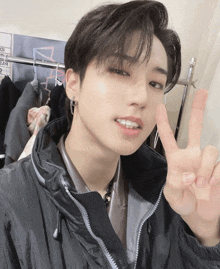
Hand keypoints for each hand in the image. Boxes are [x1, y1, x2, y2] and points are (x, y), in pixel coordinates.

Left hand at [156, 89, 219, 245]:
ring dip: (206, 167)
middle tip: (202, 92)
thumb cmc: (183, 203)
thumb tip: (187, 174)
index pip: (169, 137)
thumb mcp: (172, 196)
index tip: (160, 107)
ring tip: (200, 184)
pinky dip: (215, 174)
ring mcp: (207, 161)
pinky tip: (211, 184)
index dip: (163, 123)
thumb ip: (174, 185)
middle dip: (198, 110)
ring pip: (210, 150)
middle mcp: (192, 155)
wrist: (201, 216)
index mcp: (177, 159)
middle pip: (195, 128)